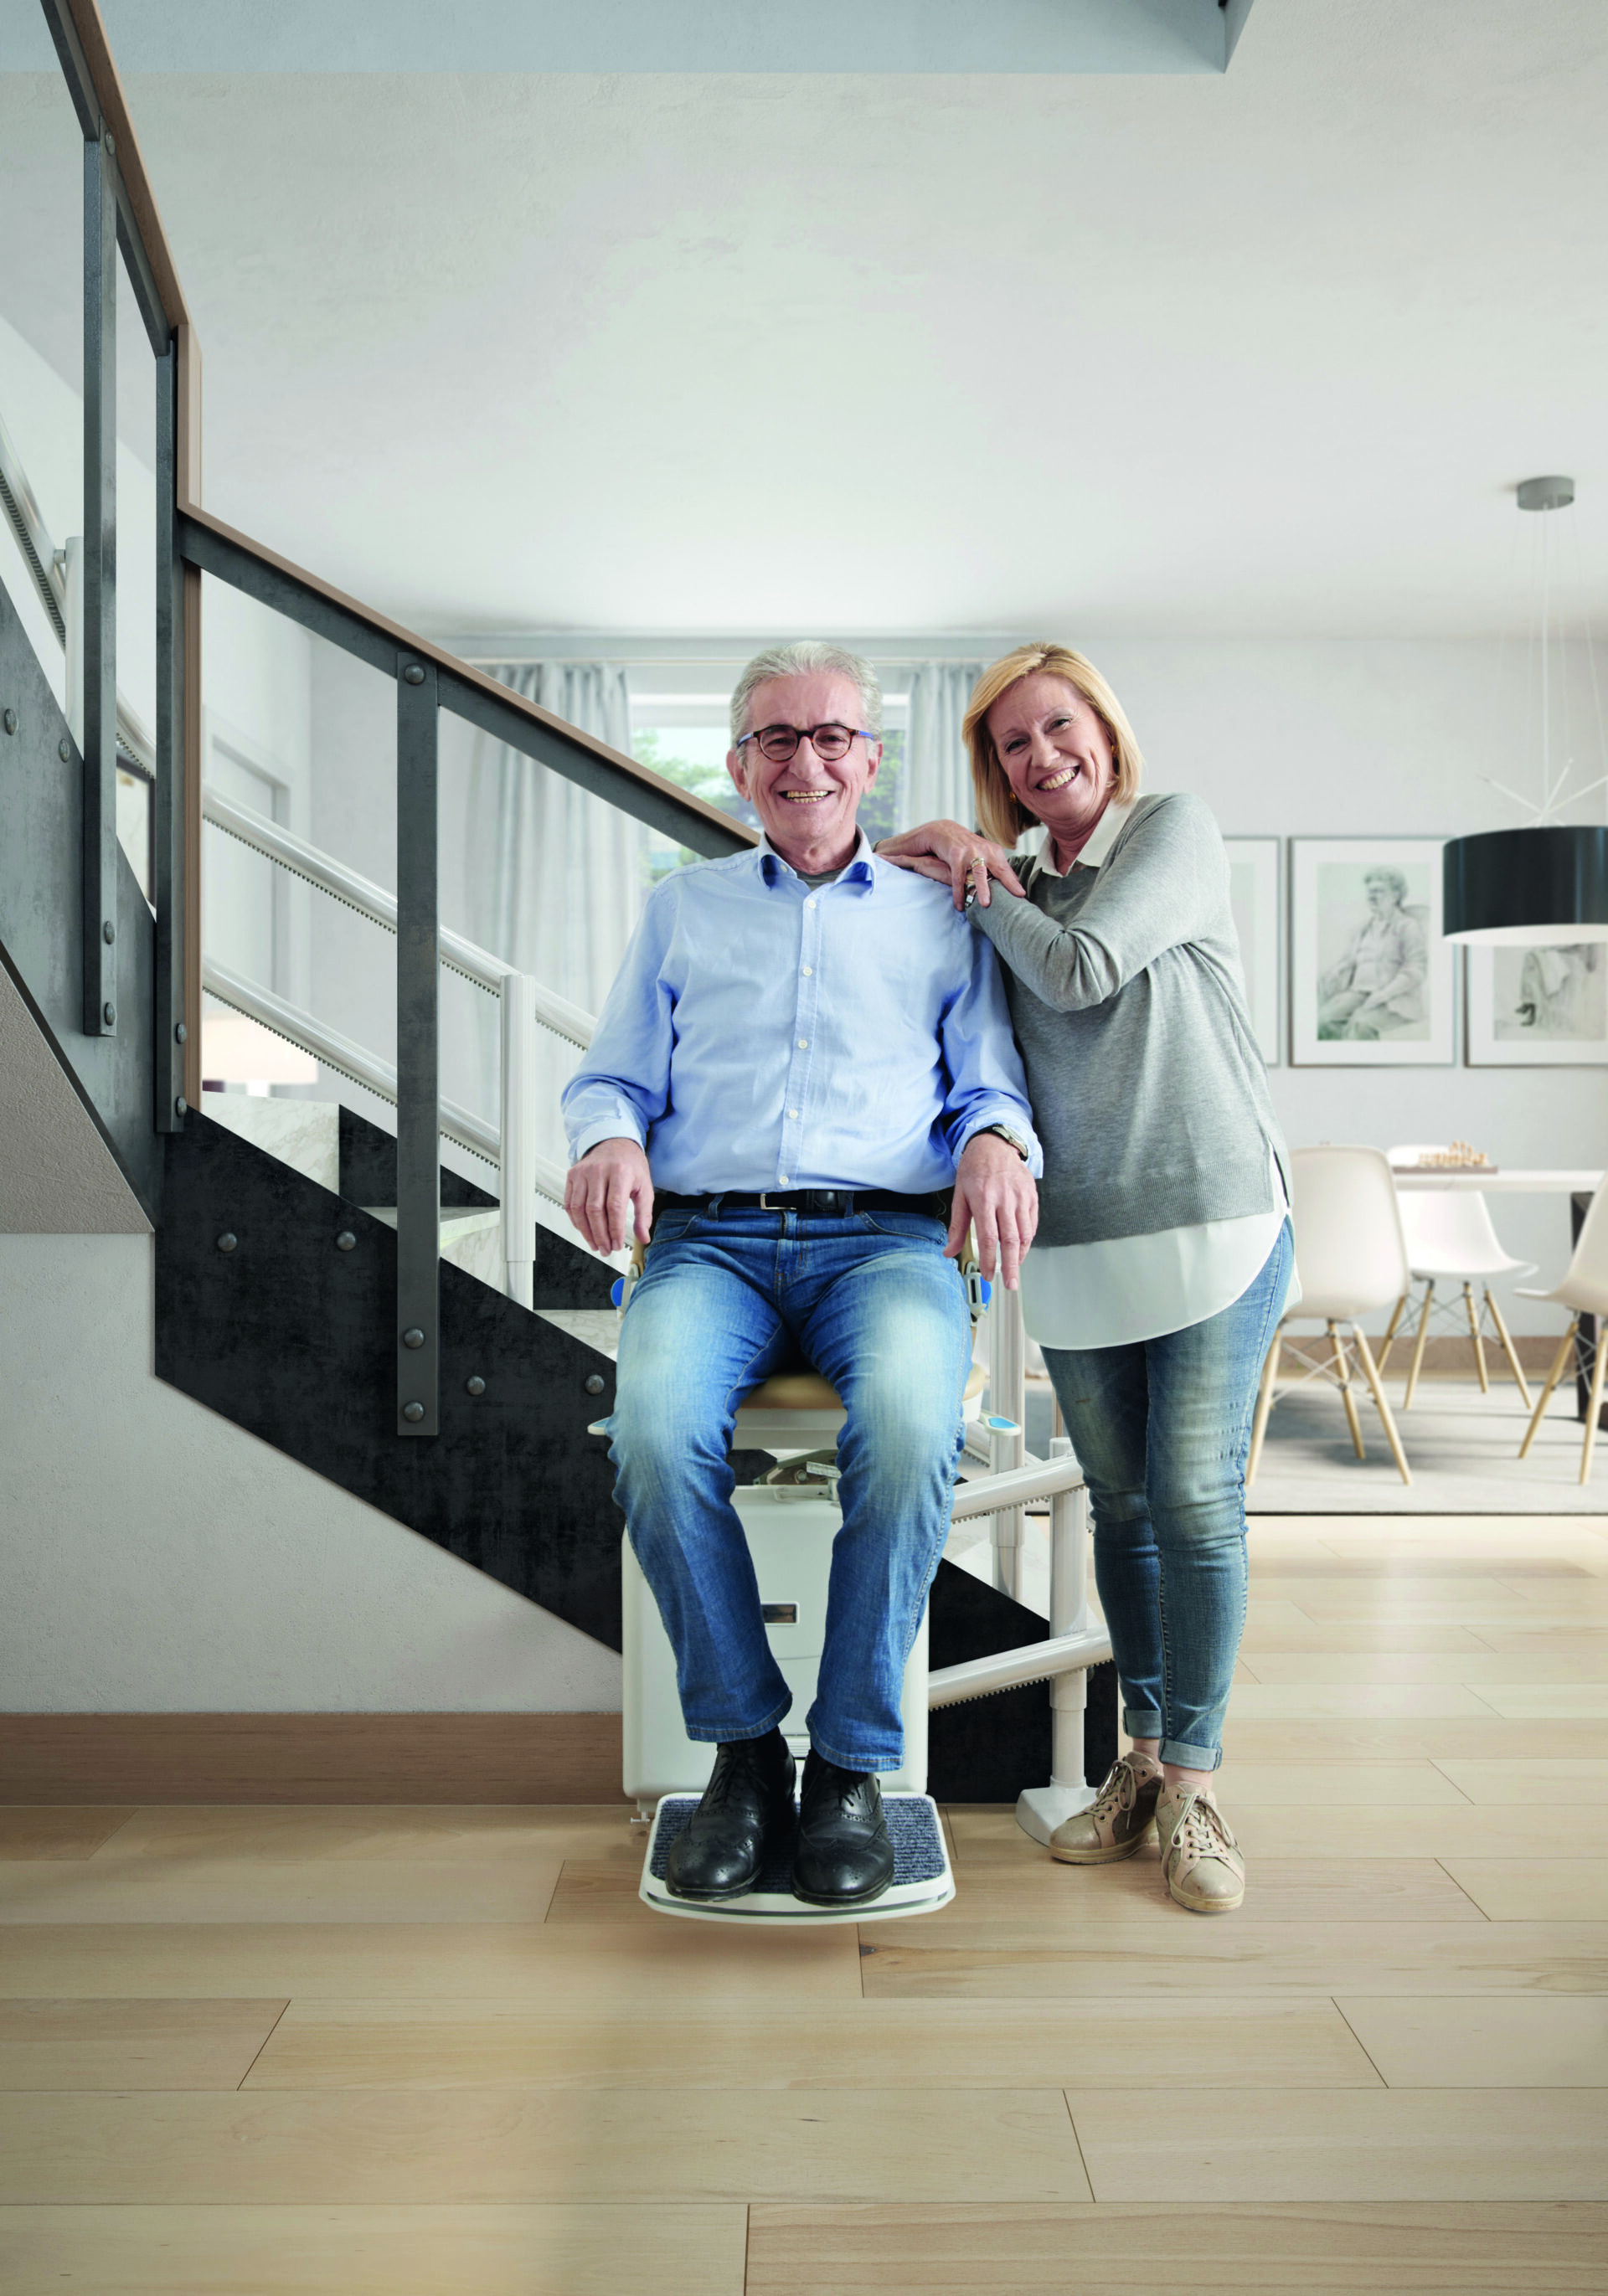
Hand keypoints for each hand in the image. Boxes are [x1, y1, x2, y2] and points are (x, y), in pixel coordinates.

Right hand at [564, 1137, 653, 1253]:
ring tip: (596, 1244)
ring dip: (586, 1232)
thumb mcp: (644, 1187)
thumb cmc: (630, 1165)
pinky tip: (584, 1230)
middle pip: (595, 1210)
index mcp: (621, 1172)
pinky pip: (569, 1203)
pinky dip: (576, 1221)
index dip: (615, 1229)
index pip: (615, 1207)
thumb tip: (643, 1238)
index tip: (617, 1244)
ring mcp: (583, 1172)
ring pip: (579, 1209)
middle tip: (606, 1249)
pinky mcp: (572, 1175)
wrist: (614, 1142)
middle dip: (600, 1235)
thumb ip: (644, 1214)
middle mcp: (599, 1171)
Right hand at [877, 821, 1025, 910]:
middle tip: (1016, 896)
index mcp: (994, 851)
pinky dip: (958, 892)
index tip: (1022, 894)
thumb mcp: (983, 853)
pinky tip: (960, 905)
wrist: (945, 831)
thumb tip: (1012, 884)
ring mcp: (970, 852)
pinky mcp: (955, 856)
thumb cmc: (967, 848)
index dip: (1014, 882)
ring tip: (985, 904)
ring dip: (982, 889)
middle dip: (1007, 883)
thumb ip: (995, 866)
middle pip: (998, 868)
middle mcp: (984, 850)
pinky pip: (958, 878)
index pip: (1006, 869)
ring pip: (979, 873)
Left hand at [947, 1132, 1037, 1290]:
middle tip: (1010, 1284)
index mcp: (984, 1199)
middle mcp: (1005, 1198)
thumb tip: (948, 1251)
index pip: (988, 1237)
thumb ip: (957, 1226)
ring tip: (1014, 1268)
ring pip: (1025, 1233)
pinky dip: (1027, 1239)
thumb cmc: (974, 1169)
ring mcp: (1021, 1197)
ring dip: (1020, 1255)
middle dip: (1011, 1266)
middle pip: (1011, 1239)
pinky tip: (1020, 1248)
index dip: (989, 1259)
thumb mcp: (959, 1195)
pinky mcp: (1032, 1196)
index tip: (988, 1274)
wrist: (995, 1145)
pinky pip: (1032, 1223)